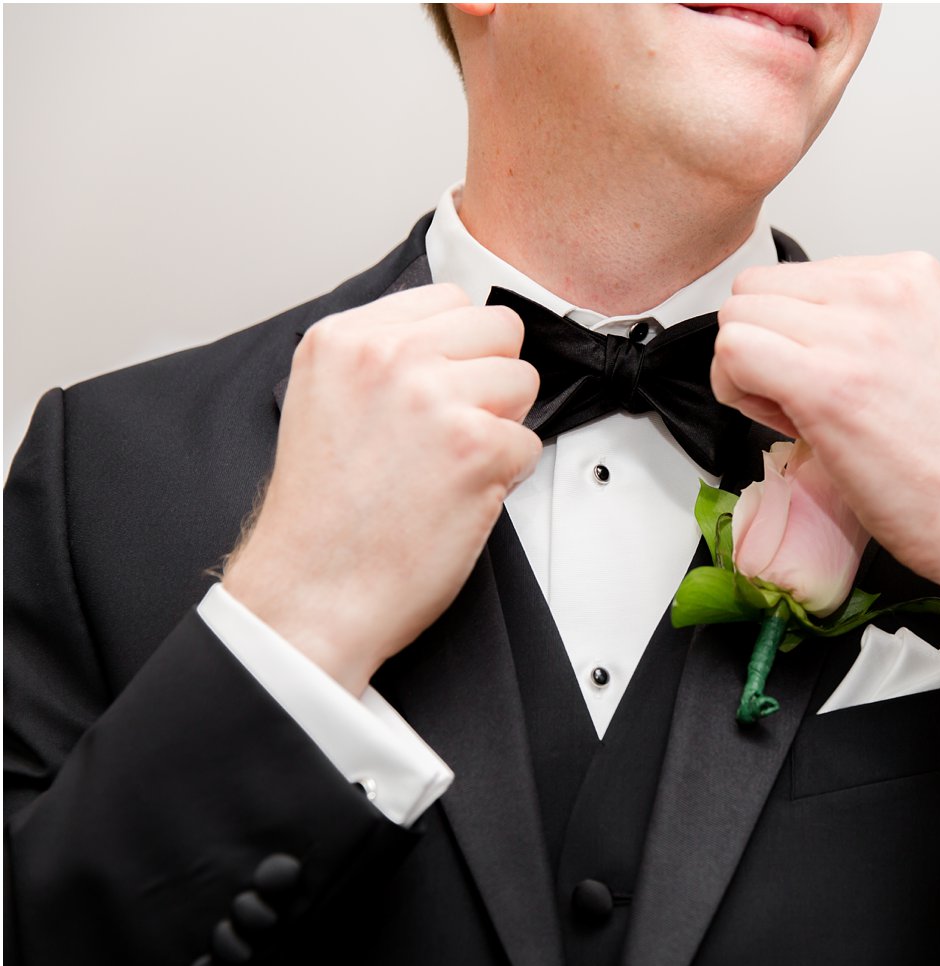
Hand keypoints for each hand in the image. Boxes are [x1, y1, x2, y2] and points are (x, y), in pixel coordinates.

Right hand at [223, 284, 540, 694]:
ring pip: (522, 382)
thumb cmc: (321, 519)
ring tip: (448, 467)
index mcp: (344, 339)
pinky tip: (456, 498)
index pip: (450, 299)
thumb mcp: (325, 402)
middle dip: (490, 380)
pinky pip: (530, 444)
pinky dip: (506, 478)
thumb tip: (453, 343)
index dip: (461, 350)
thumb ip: (382, 361)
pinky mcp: (474, 447)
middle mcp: (387, 357)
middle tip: (450, 432)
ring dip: (501, 428)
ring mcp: (433, 398)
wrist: (309, 593)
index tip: (442, 388)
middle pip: (498, 329)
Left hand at [712, 253, 939, 614]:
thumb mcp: (929, 352)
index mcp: (911, 275)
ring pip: (738, 316)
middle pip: (759, 288)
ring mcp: (855, 331)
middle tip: (799, 399)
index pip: (800, 275)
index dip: (793, 333)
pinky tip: (782, 424)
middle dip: (762, 344)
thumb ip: (868, 325)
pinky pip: (733, 352)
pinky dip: (736, 391)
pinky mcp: (825, 382)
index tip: (823, 376)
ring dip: (746, 370)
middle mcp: (884, 289)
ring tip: (797, 414)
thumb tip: (801, 331)